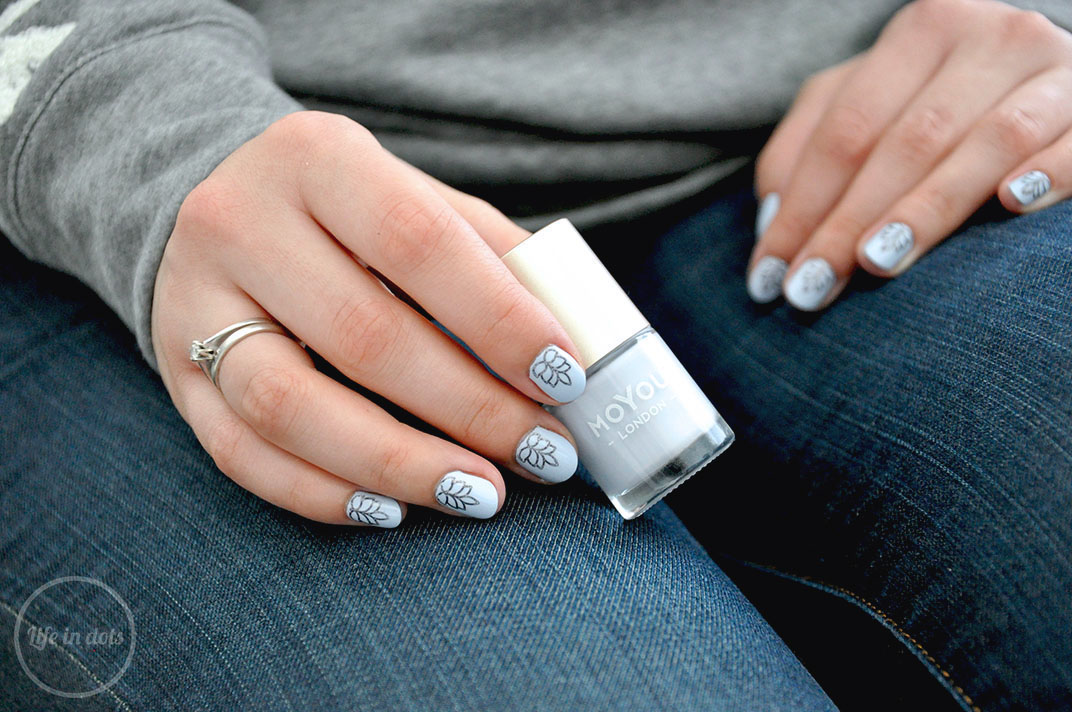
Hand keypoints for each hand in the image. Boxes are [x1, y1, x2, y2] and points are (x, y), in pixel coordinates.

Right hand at [152, 111, 584, 526]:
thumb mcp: (412, 197)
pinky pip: (242, 454)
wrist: (215, 204)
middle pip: (364, 335)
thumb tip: (579, 342)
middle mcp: (241, 224)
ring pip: (290, 408)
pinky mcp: (174, 376)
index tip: (567, 378)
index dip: (500, 319)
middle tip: (547, 453)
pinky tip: (393, 510)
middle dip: (471, 408)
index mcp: (318, 159)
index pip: (419, 241)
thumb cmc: (344, 210)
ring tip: (481, 495)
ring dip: (399, 464)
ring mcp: (194, 305)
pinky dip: (323, 495)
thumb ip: (490, 256)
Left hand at [748, 0, 1071, 309]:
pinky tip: (1011, 203)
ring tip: (876, 261)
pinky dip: (1049, 171)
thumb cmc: (938, 104)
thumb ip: (807, 149)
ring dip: (928, 207)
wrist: (1041, 83)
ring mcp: (1057, 70)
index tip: (768, 276)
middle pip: (907, 140)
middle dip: (848, 222)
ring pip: (988, 140)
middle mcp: (992, 37)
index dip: (803, 206)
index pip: (847, 130)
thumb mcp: (861, 107)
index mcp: (923, 32)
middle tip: (810, 289)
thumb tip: (772, 221)